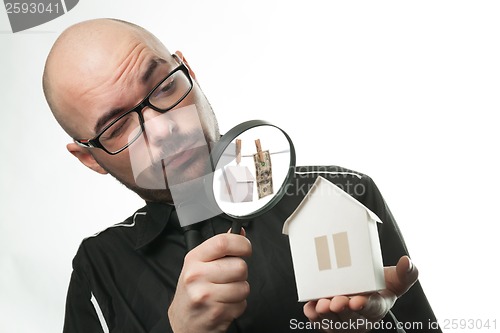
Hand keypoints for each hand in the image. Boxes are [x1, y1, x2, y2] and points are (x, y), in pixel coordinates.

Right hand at [168, 232, 251, 332]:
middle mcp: (197, 276)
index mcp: (194, 259)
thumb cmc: (193, 290)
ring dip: (240, 290)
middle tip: (229, 277)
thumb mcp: (199, 264)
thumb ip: (219, 248)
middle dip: (240, 272)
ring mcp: (206, 295)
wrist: (183, 320)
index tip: (246, 248)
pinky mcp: (216, 312)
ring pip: (244, 287)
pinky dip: (237, 305)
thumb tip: (239, 232)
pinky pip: (242, 304)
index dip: (241, 243)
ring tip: (225, 292)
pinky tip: (224, 304)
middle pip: (240, 266)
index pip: (223, 242)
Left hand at [303, 256, 418, 332]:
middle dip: (342, 310)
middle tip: (335, 302)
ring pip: (334, 321)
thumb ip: (406, 273)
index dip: (364, 305)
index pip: (372, 308)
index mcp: (378, 307)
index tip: (357, 301)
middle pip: (350, 316)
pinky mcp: (328, 320)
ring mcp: (343, 320)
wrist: (366, 294)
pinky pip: (319, 320)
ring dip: (326, 314)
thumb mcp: (396, 281)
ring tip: (322, 305)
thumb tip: (406, 261)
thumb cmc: (380, 288)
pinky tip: (310, 308)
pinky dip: (314, 315)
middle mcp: (360, 316)